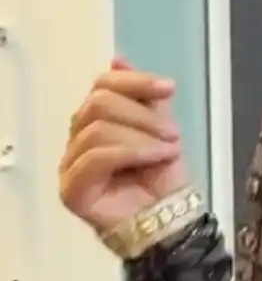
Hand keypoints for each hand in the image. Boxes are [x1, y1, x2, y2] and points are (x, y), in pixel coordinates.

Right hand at [59, 57, 187, 236]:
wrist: (170, 220)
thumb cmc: (163, 178)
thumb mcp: (159, 128)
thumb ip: (142, 97)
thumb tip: (118, 60)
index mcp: (95, 121)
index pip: (101, 86)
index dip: (134, 82)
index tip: (168, 87)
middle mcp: (77, 139)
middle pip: (97, 104)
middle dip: (140, 114)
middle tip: (172, 132)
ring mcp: (71, 165)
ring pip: (97, 129)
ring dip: (141, 136)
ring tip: (169, 148)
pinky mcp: (72, 190)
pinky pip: (95, 157)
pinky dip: (132, 152)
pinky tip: (157, 156)